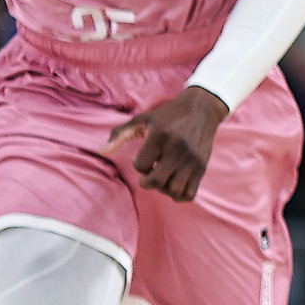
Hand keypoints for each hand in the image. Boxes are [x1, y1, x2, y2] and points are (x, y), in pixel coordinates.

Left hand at [107, 86, 230, 202]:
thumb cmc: (167, 116)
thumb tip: (102, 151)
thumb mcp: (142, 120)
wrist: (201, 109)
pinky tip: (174, 183)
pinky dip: (179, 195)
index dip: (139, 165)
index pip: (140, 165)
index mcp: (160, 136)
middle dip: (147, 182)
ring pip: (173, 190)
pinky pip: (189, 194)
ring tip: (163, 179)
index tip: (146, 157)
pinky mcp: (202, 167)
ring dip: (164, 189)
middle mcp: (177, 148)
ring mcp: (191, 159)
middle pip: (156, 181)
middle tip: (150, 174)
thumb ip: (119, 135)